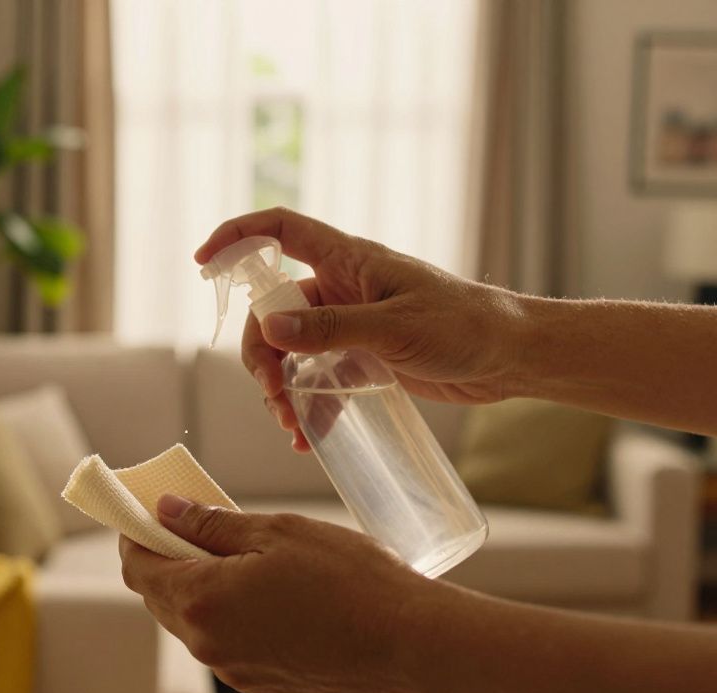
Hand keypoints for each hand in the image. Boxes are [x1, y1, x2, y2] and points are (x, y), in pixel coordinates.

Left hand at [118, 495, 442, 692]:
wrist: (412, 645)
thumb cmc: (350, 581)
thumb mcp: (277, 532)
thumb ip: (212, 524)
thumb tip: (167, 511)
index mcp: (202, 601)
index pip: (138, 566)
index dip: (136, 534)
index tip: (146, 510)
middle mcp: (209, 645)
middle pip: (160, 596)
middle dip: (167, 557)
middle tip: (193, 521)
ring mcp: (235, 672)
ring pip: (195, 622)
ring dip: (200, 587)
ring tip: (238, 553)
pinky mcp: (263, 687)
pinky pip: (227, 644)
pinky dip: (230, 614)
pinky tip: (265, 591)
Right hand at [196, 207, 528, 450]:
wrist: (513, 358)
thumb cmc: (465, 325)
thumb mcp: (394, 328)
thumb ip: (330, 328)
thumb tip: (270, 328)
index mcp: (348, 261)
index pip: (280, 230)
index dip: (238, 237)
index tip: (203, 263)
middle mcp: (342, 288)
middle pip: (273, 310)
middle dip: (263, 355)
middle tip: (272, 394)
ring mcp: (351, 325)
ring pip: (291, 351)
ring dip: (282, 389)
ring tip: (292, 428)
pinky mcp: (364, 359)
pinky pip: (318, 380)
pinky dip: (309, 408)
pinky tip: (310, 439)